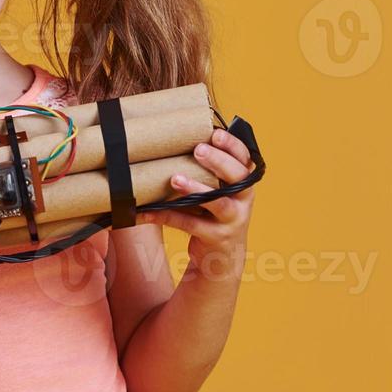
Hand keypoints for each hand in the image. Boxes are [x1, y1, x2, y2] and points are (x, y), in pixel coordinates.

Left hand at [139, 127, 255, 278]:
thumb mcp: (218, 191)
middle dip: (218, 161)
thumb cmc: (214, 214)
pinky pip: (190, 224)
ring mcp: (232, 220)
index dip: (233, 145)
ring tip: (175, 179)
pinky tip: (147, 211)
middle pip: (237, 176)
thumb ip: (207, 171)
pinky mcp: (216, 237)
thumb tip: (174, 142)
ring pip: (217, 202)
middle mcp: (243, 199)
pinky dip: (167, 216)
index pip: (244, 158)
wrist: (222, 257)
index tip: (216, 133)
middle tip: (198, 150)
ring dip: (195, 188)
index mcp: (244, 182)